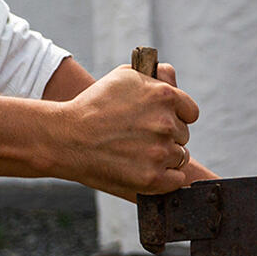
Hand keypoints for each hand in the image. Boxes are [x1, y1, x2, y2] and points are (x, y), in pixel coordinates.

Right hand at [54, 62, 200, 197]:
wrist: (66, 138)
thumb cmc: (93, 105)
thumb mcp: (123, 76)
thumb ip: (155, 76)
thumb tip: (172, 77)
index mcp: (164, 96)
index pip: (190, 112)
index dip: (177, 117)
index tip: (161, 122)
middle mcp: (166, 123)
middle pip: (183, 135)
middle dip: (167, 136)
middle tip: (140, 138)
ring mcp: (160, 152)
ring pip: (180, 157)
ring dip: (165, 157)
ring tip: (137, 153)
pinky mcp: (152, 177)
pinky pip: (176, 180)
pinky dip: (165, 178)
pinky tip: (145, 169)